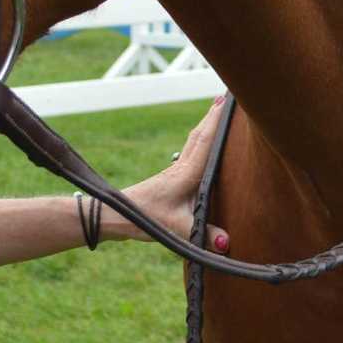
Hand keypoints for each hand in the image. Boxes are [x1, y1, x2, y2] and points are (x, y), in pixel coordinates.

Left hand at [110, 98, 231, 250]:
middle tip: (226, 98)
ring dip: (205, 126)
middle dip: (214, 116)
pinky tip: (199, 148)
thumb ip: (204, 235)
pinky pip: (189, 152)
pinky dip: (198, 141)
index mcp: (187, 174)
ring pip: (193, 142)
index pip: (207, 141)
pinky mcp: (169, 179)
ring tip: (215, 113)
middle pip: (200, 135)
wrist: (114, 215)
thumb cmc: (145, 219)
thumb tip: (227, 244)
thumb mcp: (178, 229)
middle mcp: (181, 167)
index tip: (229, 100)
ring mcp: (173, 172)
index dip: (219, 120)